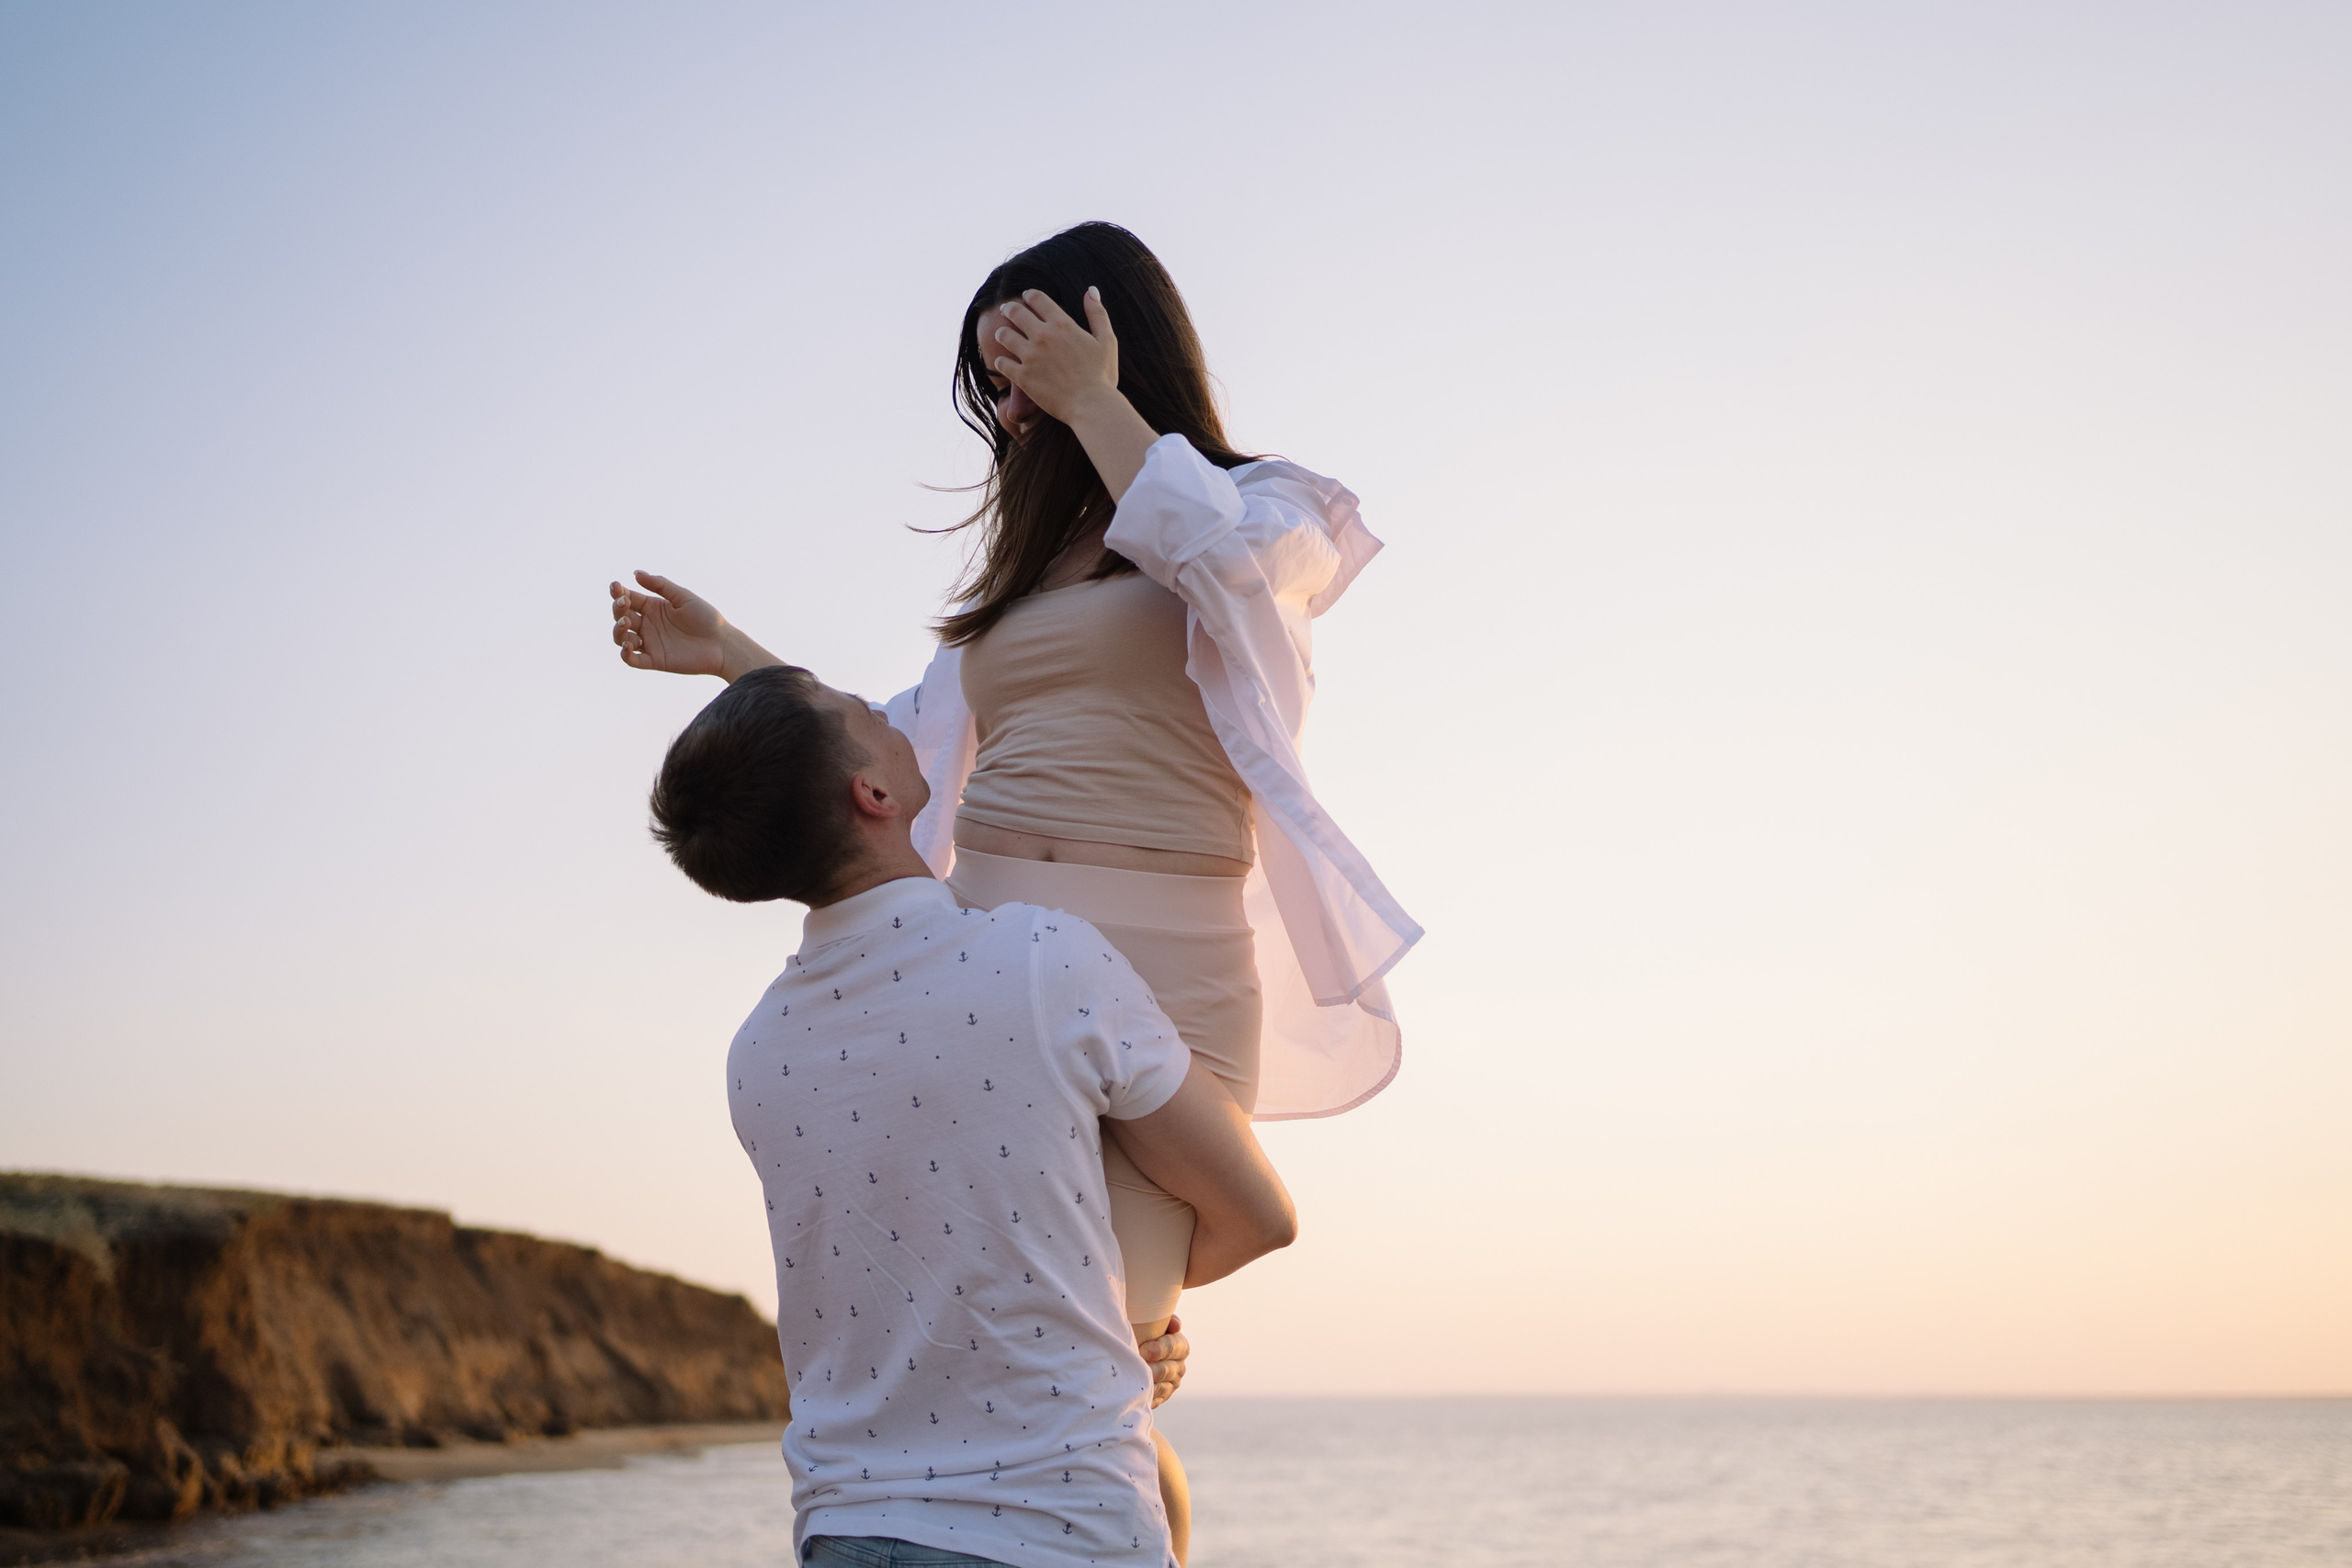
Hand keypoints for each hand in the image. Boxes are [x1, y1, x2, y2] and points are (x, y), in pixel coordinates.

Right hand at [609, 571, 737, 676]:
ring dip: (618, 630)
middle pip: (621, 616)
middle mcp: (648, 625)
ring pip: (622, 637)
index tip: (616, 586)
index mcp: (653, 607)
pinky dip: (625, 654)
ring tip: (626, 622)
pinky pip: (632, 660)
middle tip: (624, 604)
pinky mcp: (654, 660)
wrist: (723, 644)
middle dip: (618, 609)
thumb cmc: (706, 618)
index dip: (618, 593)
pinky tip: (628, 645)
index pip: (628, 599)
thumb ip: (661, 585)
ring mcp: (650, 643)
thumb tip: (635, 574)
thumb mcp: (683, 597)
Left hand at [987, 289, 1120, 427]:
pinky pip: (1002, 363)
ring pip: (1004, 335)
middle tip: (1007, 310)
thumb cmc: (1102, 376)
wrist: (1091, 406)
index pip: (1038, 299)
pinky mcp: (1022, 377)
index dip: (1029, 295)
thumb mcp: (1107, 340)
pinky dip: (1001, 362)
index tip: (1026, 297)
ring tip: (1002, 334)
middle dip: (1009, 309)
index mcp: (1062, 324)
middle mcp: (1043, 336)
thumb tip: (1091, 290)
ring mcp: (1030, 356)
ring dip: (1002, 333)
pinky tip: (1003, 362)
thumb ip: (1097, 313)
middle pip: (1016, 312)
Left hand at [1137, 1315, 1188, 1408]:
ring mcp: (1171, 1384)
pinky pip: (1154, 1399)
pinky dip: (1144, 1395)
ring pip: (1162, 1387)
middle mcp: (1179, 1367)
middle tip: (1137, 1365)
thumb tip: (1176, 1325)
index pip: (1176, 1347)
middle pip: (1169, 1369)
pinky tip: (1133, 1389)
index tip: (1143, 1350)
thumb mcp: (1152, 1323)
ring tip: (1133, 1377)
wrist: (1131, 1354)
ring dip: (1147, 1382)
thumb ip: (1164, 1319)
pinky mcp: (1160, 1398)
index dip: (1161, 1349)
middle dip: (1152, 1367)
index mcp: (1180, 1346)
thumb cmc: (1142, 1332)